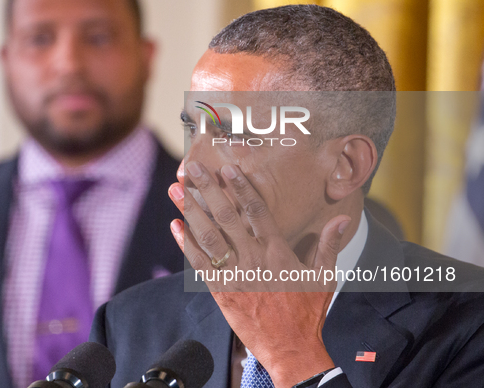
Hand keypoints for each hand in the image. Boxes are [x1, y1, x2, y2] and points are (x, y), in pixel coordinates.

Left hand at [168, 160, 349, 385]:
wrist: (290, 349)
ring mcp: (234, 276)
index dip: (241, 187)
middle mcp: (252, 259)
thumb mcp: (324, 276)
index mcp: (277, 251)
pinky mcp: (220, 292)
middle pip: (226, 217)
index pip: (257, 211)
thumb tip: (342, 218)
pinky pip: (199, 265)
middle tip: (192, 167)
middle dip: (208, 189)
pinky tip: (175, 226)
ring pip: (208, 237)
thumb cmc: (308, 312)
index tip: (227, 168)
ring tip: (176, 190)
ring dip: (190, 211)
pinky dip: (186, 244)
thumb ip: (329, 244)